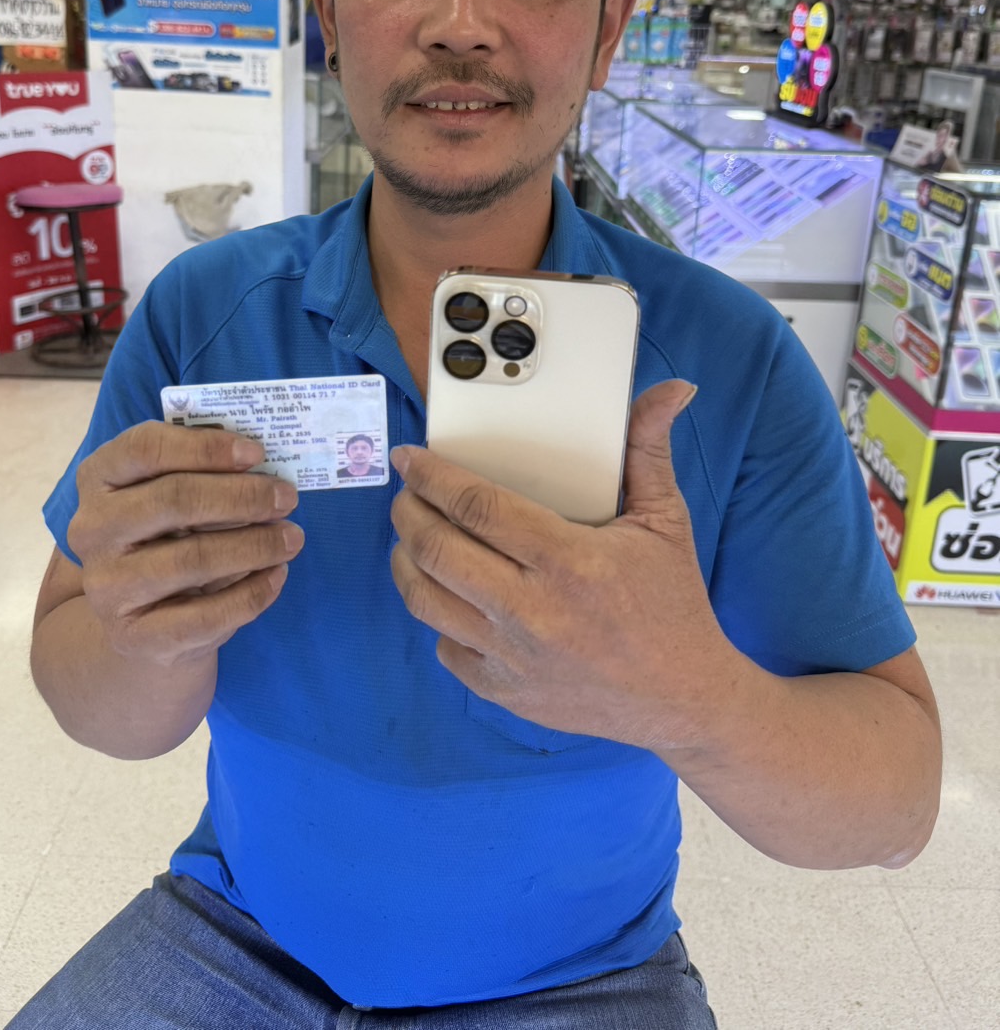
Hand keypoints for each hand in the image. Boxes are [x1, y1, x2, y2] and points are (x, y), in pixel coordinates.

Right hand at [69, 422, 302, 668]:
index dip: (205, 447)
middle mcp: (92, 529)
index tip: (256, 454)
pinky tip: (277, 576)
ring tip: (292, 538)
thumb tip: (263, 465)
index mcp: (99, 479)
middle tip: (287, 498)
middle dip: (242, 496)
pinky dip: (252, 593)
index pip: (145, 448)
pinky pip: (206, 614)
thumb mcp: (173, 496)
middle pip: (175, 499)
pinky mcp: (135, 635)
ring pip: (194, 558)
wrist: (142, 621)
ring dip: (255, 545)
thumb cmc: (166, 538)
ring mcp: (108, 586)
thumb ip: (204, 473)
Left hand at [389, 381, 738, 751]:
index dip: (431, 476)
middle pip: (436, 550)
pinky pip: (444, 646)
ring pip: (424, 601)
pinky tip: (448, 593)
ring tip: (412, 538)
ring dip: (406, 561)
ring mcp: (511, 655)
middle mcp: (531, 610)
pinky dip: (438, 615)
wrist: (683, 700)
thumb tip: (672, 389)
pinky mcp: (502, 690)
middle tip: (406, 493)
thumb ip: (649, 448)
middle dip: (407, 512)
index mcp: (568, 560)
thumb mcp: (665, 520)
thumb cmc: (672, 603)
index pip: (476, 506)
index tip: (410, 458)